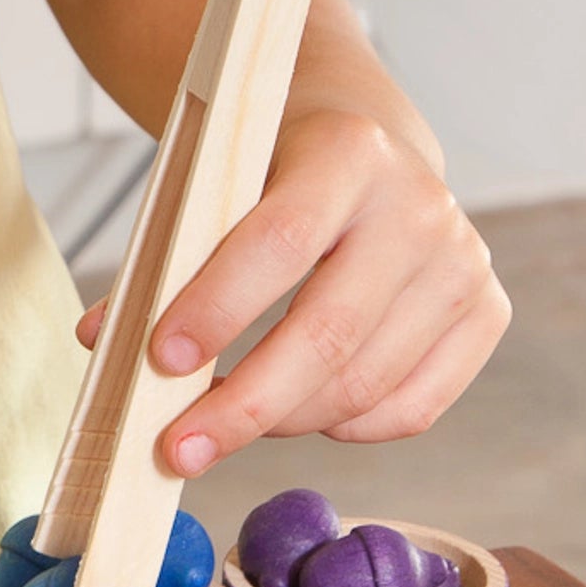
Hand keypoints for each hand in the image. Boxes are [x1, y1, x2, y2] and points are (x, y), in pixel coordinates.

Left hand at [74, 109, 509, 476]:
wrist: (361, 140)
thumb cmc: (267, 164)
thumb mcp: (216, 176)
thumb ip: (166, 250)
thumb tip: (98, 339)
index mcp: (348, 150)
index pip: (280, 241)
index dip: (218, 306)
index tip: (159, 359)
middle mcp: (420, 206)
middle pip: (327, 331)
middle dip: (244, 401)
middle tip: (176, 446)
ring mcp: (463, 263)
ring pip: (365, 381)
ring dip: (283, 420)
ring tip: (221, 425)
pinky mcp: (487, 312)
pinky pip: (413, 408)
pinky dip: (345, 426)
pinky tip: (298, 414)